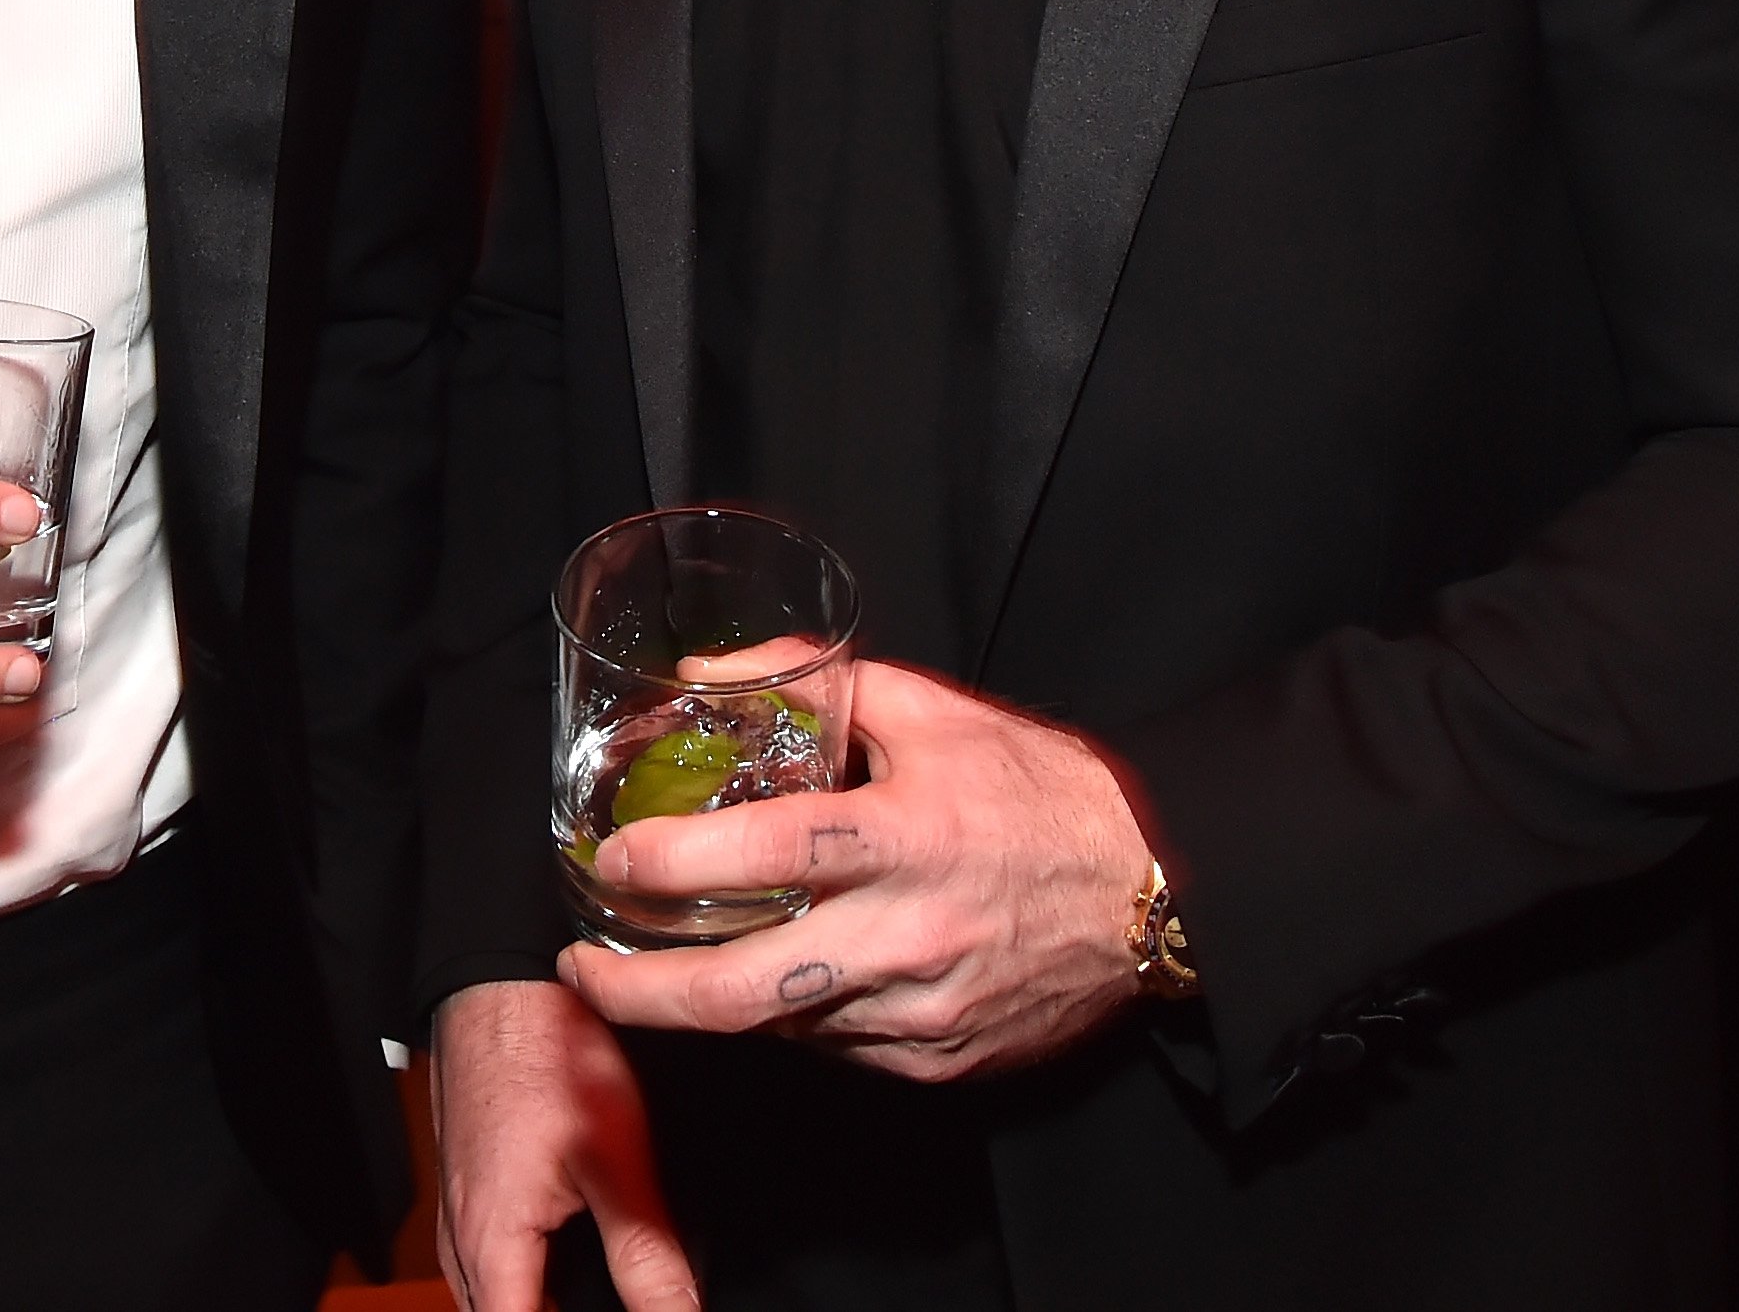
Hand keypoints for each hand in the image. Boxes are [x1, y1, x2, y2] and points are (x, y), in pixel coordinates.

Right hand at [432, 978, 696, 1311]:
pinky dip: (529, 1280)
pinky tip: (577, 1263)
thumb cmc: (547, 1054)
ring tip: (607, 1293)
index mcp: (491, 1250)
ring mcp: (459, 1218)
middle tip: (624, 1302)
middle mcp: (462, 1245)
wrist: (501, 982)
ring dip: (545, 1304)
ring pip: (496, 1299)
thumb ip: (647, 1253)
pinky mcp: (470, 1193)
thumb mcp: (616, 1159)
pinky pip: (492, 1266)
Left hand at [562, 659, 1150, 1082]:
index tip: (608, 863)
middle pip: (739, 993)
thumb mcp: (931, 709)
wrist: (1153, 890)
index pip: (760, 855)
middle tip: (585, 969)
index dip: (669, 865)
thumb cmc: (1039, 789)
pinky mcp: (938, 1061)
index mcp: (904, 835)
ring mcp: (920, 1012)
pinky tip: (771, 980)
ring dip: (708, 1005)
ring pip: (779, 1027)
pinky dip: (788, 1017)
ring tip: (658, 968)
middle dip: (640, 992)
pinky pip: (835, 1048)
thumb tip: (702, 676)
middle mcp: (906, 936)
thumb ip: (812, 683)